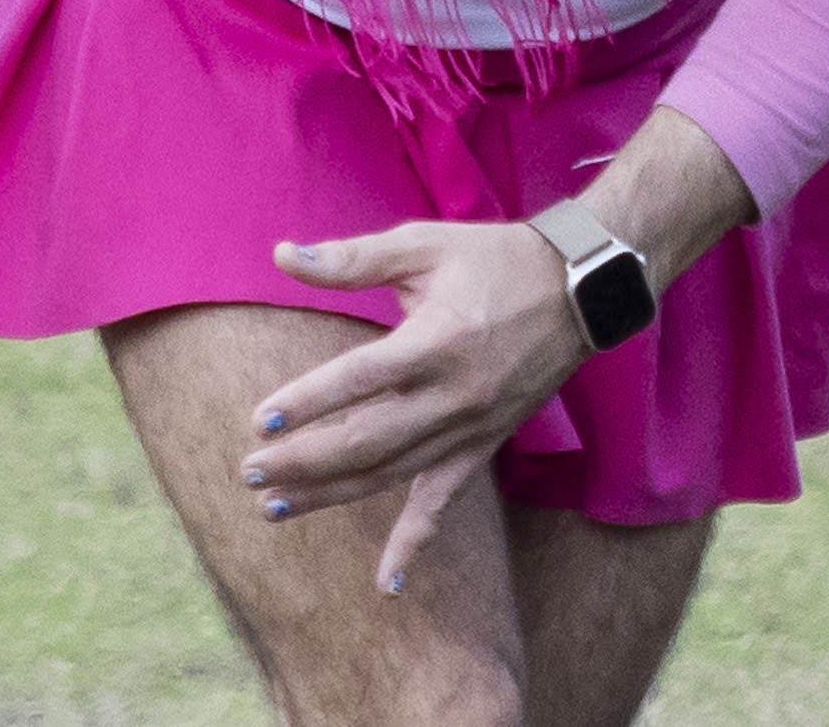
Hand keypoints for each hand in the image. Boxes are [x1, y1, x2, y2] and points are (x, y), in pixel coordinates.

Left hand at [239, 221, 589, 593]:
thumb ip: (352, 258)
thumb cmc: (493, 260)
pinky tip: (386, 582)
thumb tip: (280, 254)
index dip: (307, 402)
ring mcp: (469, 428)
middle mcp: (452, 394)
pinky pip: (444, 503)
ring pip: (390, 474)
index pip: (359, 381)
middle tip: (250, 471)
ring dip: (330, 496)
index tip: (258, 422)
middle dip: (302, 461)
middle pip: (366, 440)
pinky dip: (414, 544)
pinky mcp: (483, 447)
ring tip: (274, 507)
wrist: (578, 291)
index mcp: (436, 340)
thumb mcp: (423, 245)